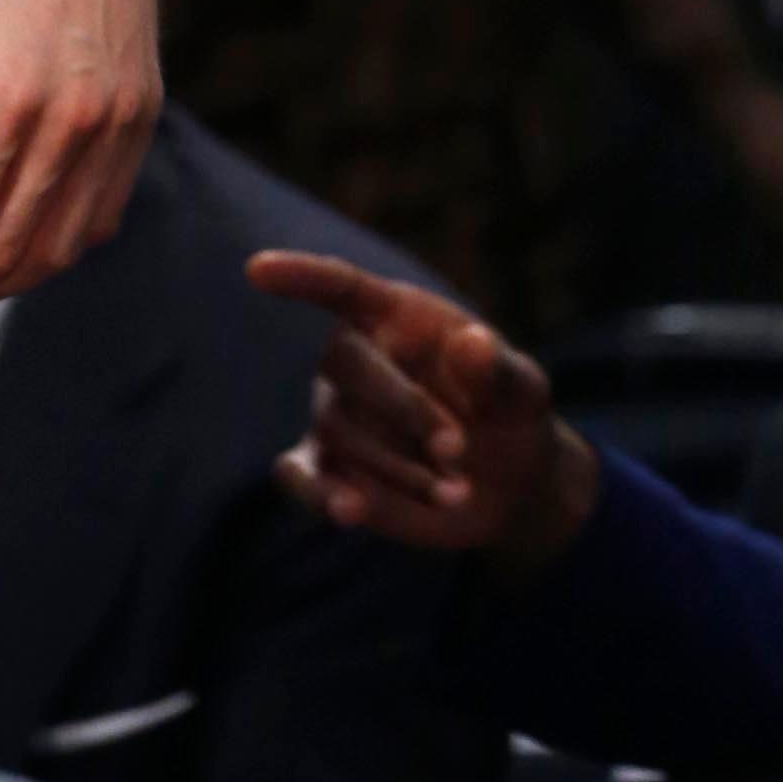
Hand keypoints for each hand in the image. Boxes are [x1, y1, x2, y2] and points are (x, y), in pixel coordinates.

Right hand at [250, 250, 600, 575]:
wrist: (510, 485)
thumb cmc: (511, 415)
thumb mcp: (524, 391)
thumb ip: (500, 370)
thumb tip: (474, 343)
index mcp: (394, 317)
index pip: (338, 285)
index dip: (298, 276)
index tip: (258, 270)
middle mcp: (354, 359)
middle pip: (343, 364)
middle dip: (403, 409)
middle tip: (459, 450)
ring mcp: (336, 416)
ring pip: (338, 431)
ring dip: (399, 467)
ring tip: (457, 493)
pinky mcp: (332, 472)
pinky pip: (300, 475)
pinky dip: (317, 492)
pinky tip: (350, 511)